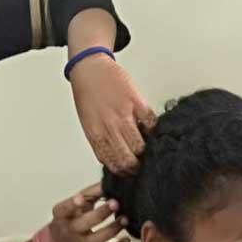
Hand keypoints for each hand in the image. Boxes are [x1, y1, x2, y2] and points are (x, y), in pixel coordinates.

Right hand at [48, 182, 129, 241]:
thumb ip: (90, 193)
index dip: (72, 204)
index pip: (65, 209)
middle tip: (115, 203)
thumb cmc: (71, 218)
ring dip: (113, 229)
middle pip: (84, 224)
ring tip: (124, 219)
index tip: (80, 198)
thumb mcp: (75, 204)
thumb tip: (108, 183)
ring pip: (98, 239)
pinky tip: (126, 239)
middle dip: (100, 214)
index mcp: (62, 215)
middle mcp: (70, 230)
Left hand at [70, 56, 156, 173]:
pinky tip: (151, 131)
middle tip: (141, 164)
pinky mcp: (137, 102)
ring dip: (146, 152)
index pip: (113, 164)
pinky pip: (151, 124)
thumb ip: (101, 141)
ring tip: (148, 150)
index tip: (129, 172)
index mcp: (95, 134)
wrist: (90, 69)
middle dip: (136, 167)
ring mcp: (124, 115)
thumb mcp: (88, 123)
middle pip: (128, 159)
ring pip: (140, 146)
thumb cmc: (87, 96)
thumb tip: (114, 159)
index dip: (123, 172)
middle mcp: (109, 127)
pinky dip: (154, 131)